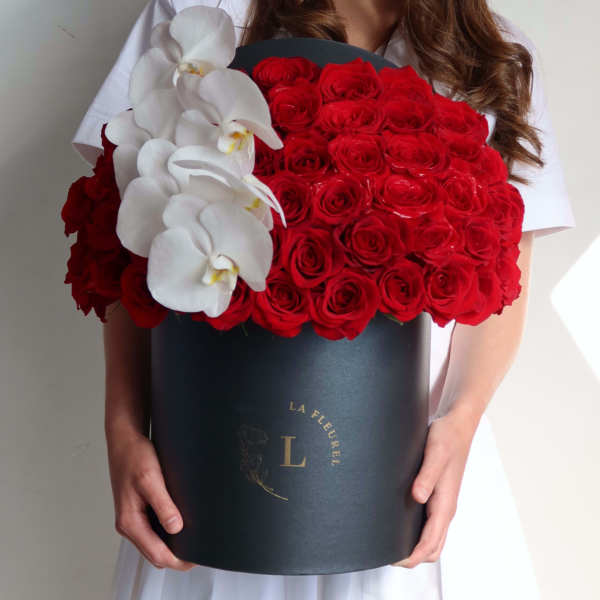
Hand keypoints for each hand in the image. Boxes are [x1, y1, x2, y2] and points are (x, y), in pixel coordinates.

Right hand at [106, 426, 196, 570]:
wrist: (125, 439)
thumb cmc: (134, 456)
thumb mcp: (151, 479)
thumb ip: (163, 504)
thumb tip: (175, 527)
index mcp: (130, 521)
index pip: (156, 554)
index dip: (178, 560)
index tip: (196, 558)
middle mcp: (129, 523)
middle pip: (155, 552)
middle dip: (176, 555)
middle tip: (199, 549)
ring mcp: (133, 516)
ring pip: (154, 541)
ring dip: (172, 544)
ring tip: (193, 538)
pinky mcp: (138, 508)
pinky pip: (154, 528)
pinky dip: (167, 531)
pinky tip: (181, 522)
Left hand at [391, 407, 478, 567]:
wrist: (456, 425)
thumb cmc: (447, 437)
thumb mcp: (435, 453)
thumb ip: (427, 475)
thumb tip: (418, 497)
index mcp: (446, 503)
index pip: (431, 542)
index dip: (413, 555)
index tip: (394, 560)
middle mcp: (445, 507)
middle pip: (433, 546)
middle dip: (413, 557)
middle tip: (386, 555)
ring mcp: (441, 502)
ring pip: (432, 537)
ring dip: (415, 546)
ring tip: (390, 544)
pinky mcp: (436, 495)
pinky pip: (428, 523)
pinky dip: (417, 533)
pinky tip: (399, 524)